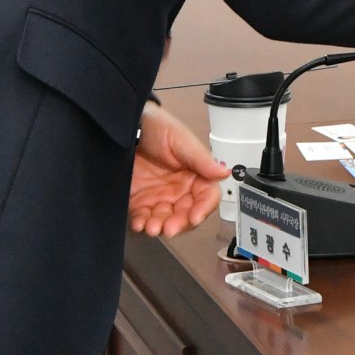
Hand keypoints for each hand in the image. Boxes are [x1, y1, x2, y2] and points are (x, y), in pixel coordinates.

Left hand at [129, 103, 230, 236]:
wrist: (129, 127)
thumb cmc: (158, 127)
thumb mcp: (181, 140)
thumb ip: (201, 158)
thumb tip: (225, 171)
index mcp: (196, 174)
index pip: (207, 196)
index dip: (203, 209)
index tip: (194, 217)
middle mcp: (181, 189)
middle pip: (187, 214)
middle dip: (179, 224)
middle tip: (170, 227)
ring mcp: (160, 197)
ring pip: (166, 220)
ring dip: (160, 227)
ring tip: (152, 227)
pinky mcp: (140, 202)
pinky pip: (143, 219)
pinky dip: (142, 224)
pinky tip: (139, 223)